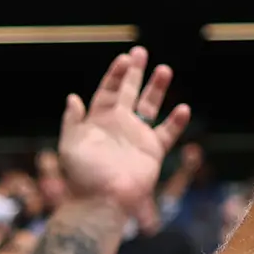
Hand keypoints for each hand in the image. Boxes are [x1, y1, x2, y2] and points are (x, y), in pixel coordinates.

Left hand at [56, 48, 189, 218]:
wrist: (103, 201)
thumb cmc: (83, 175)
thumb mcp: (70, 145)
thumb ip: (72, 121)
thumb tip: (73, 97)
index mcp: (98, 122)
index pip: (107, 91)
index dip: (115, 75)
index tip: (124, 59)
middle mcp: (118, 126)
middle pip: (128, 93)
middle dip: (134, 73)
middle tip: (140, 52)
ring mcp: (136, 137)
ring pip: (149, 107)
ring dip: (156, 88)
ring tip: (164, 69)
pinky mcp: (152, 152)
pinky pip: (166, 133)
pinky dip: (175, 122)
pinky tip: (182, 109)